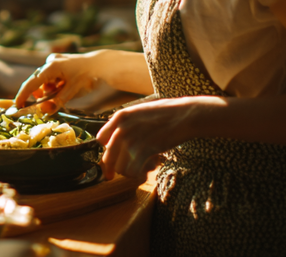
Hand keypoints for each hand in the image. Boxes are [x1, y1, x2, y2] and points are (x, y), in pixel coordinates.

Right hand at [13, 51, 103, 109]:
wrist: (99, 64)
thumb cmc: (85, 77)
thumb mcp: (71, 92)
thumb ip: (57, 101)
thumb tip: (44, 110)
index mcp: (50, 67)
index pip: (31, 84)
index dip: (23, 95)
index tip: (17, 105)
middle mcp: (49, 62)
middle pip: (37, 82)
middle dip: (40, 94)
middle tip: (45, 105)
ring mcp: (54, 60)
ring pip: (45, 80)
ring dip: (48, 89)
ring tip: (60, 94)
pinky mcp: (59, 61)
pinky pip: (50, 75)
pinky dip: (54, 83)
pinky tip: (63, 86)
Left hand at [96, 96, 212, 179]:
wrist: (184, 115)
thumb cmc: (165, 114)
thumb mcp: (139, 112)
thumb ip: (125, 124)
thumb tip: (115, 141)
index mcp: (120, 117)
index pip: (101, 139)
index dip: (108, 149)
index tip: (115, 155)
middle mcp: (122, 128)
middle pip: (108, 158)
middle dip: (115, 168)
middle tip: (122, 172)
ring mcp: (132, 140)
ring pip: (121, 168)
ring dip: (131, 171)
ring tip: (144, 165)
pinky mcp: (143, 151)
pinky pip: (133, 172)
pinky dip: (140, 174)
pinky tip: (150, 167)